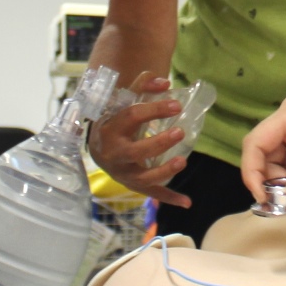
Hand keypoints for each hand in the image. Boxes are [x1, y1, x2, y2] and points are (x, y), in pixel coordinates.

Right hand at [88, 72, 192, 206]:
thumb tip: (166, 83)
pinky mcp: (133, 185)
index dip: (154, 110)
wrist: (98, 148)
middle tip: (180, 132)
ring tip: (182, 161)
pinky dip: (169, 198)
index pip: (131, 117)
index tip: (176, 105)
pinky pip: (151, 193)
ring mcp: (123, 173)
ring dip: (163, 172)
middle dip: (159, 143)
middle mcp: (115, 154)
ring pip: (142, 178)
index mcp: (111, 128)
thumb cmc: (115, 120)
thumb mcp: (123, 101)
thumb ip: (142, 86)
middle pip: (135, 151)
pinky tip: (187, 202)